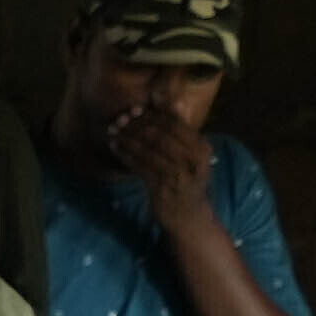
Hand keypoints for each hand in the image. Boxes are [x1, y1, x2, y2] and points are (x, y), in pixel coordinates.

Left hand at [109, 102, 218, 226]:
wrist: (188, 215)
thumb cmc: (189, 179)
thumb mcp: (193, 153)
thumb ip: (184, 128)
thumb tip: (177, 100)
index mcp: (202, 148)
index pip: (174, 124)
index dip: (152, 114)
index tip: (135, 109)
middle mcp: (192, 161)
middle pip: (159, 135)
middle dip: (136, 125)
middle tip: (120, 119)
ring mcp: (176, 176)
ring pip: (147, 150)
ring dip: (127, 138)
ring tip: (114, 130)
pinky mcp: (160, 189)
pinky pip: (139, 166)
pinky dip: (126, 155)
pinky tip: (116, 147)